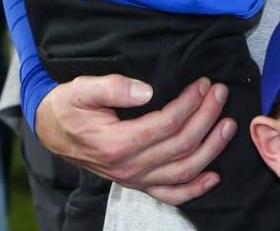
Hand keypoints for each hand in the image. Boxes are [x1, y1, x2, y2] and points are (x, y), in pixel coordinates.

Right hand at [34, 75, 233, 205]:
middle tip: (219, 93)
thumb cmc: (68, 108)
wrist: (52, 131)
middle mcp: (128, 167)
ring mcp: (135, 179)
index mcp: (115, 144)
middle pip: (181, 145)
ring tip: (227, 124)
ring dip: (211, 148)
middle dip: (206, 117)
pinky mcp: (138, 183)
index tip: (203, 84)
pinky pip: (171, 194)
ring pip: (183, 170)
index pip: (166, 124)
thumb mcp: (81, 89)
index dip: (190, 104)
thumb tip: (146, 91)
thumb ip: (113, 87)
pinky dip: (195, 189)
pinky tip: (214, 176)